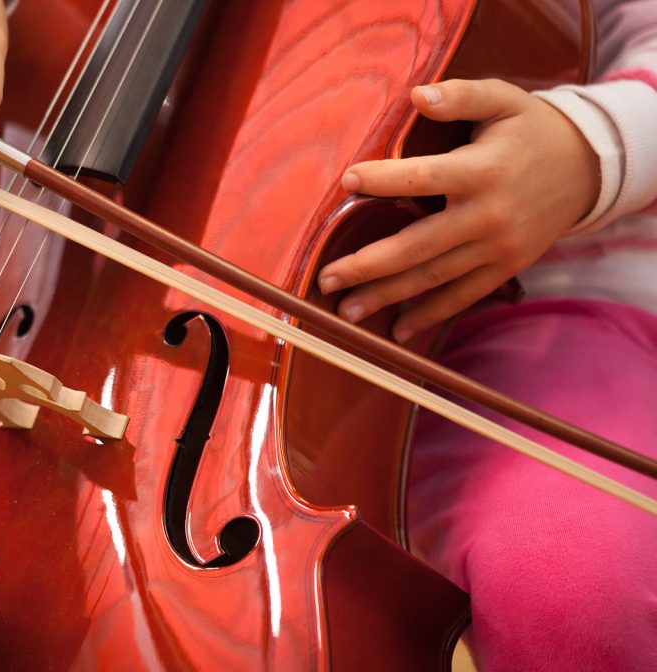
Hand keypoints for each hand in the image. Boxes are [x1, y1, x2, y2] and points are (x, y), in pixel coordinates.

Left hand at [317, 78, 600, 342]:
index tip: (347, 180)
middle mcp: (486, 216)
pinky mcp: (505, 267)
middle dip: (368, 265)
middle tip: (326, 279)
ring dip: (387, 297)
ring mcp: (496, 248)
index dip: (383, 180)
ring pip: (433, 278)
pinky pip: (462, 297)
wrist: (590, 167)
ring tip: (347, 310)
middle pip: (417, 245)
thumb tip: (417, 96)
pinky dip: (430, 315)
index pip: (422, 178)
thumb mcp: (502, 100)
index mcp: (480, 171)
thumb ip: (460, 96)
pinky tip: (397, 331)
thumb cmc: (531, 129)